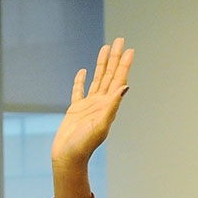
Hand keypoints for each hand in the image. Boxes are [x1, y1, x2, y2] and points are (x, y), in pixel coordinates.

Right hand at [51, 37, 133, 197]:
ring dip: (102, 64)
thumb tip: (124, 87)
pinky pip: (79, 91)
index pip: (118, 80)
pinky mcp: (75, 110)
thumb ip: (112, 106)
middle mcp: (100, 103)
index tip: (129, 49)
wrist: (68, 157)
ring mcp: (88, 106)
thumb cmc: (84, 145)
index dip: (124, 64)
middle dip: (114, 58)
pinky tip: (83, 72)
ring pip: (96, 79)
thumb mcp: (101, 124)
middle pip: (109, 75)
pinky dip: (81, 80)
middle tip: (119, 40)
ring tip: (105, 48)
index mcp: (108, 105)